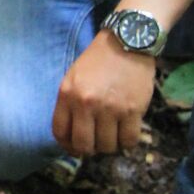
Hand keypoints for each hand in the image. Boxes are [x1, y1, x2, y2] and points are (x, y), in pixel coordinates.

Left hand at [51, 32, 156, 156]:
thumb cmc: (98, 60)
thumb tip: (72, 134)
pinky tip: (126, 132)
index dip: (67, 145)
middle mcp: (86, 103)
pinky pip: (129, 141)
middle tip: (96, 143)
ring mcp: (110, 108)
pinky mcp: (132, 110)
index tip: (75, 147)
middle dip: (89, 150)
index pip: (60, 132)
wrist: (126, 43)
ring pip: (107, 147)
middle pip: (83, 145)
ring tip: (113, 135)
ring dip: (110, 146)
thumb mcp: (73, 77)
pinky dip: (128, 142)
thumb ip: (70, 103)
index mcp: (67, 94)